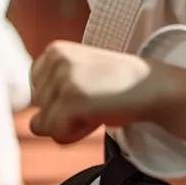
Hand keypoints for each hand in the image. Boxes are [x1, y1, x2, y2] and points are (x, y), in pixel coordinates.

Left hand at [29, 41, 165, 144]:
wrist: (151, 86)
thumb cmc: (117, 86)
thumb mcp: (78, 80)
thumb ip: (52, 98)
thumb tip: (34, 124)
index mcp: (54, 50)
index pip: (35, 94)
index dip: (60, 101)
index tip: (87, 92)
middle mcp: (55, 59)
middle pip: (38, 109)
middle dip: (65, 114)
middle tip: (95, 100)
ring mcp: (62, 78)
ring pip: (44, 124)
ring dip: (71, 125)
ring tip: (97, 107)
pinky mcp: (71, 98)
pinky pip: (57, 133)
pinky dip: (75, 134)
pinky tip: (97, 117)